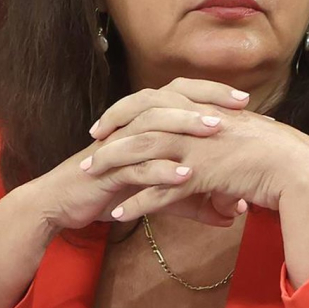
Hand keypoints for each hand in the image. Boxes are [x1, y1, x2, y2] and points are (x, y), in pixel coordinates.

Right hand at [34, 77, 250, 232]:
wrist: (63, 202)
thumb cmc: (113, 190)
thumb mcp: (161, 195)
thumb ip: (196, 201)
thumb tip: (233, 214)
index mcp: (142, 123)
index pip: (179, 95)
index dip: (210, 93)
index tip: (245, 100)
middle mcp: (129, 127)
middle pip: (168, 100)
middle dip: (204, 100)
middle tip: (237, 105)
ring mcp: (117, 146)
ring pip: (152, 127)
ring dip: (184, 127)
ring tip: (215, 130)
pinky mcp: (105, 171)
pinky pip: (134, 167)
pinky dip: (159, 170)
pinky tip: (184, 175)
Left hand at [85, 94, 308, 224]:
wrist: (297, 168)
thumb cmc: (276, 154)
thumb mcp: (241, 133)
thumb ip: (217, 132)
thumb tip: (206, 133)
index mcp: (202, 107)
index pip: (152, 99)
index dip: (125, 110)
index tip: (106, 124)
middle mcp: (195, 121)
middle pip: (139, 122)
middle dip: (110, 137)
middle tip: (89, 151)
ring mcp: (196, 146)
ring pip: (141, 152)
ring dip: (113, 165)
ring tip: (92, 180)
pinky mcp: (201, 174)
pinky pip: (160, 189)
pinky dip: (137, 202)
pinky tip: (120, 214)